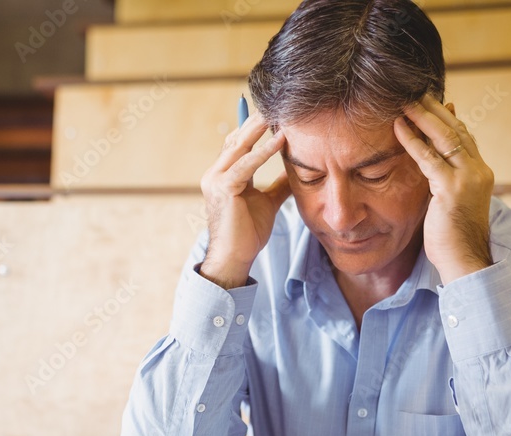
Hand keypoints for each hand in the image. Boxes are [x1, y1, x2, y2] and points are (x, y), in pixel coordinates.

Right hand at [198, 113, 290, 288]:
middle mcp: (215, 173)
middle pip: (236, 139)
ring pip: (239, 146)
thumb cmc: (248, 232)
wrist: (235, 257)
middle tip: (275, 103)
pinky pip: (246, 165)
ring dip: (258, 128)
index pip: (237, 144)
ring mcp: (216, 180)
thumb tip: (295, 169)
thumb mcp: (267, 201)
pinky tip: (279, 141)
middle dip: (256, 121)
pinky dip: (263, 152)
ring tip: (277, 113)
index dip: (253, 128)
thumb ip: (277, 184)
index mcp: (223, 175)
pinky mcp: (223, 189)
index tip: (272, 112)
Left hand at [394, 94, 494, 283]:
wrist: (466, 262)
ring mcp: (468, 179)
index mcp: (480, 173)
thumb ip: (443, 184)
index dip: (447, 118)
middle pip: (456, 130)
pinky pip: (429, 158)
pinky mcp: (452, 189)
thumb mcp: (450, 205)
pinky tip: (398, 128)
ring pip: (445, 137)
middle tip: (415, 91)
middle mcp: (478, 171)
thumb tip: (433, 173)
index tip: (431, 102)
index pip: (464, 137)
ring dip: (423, 117)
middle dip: (435, 109)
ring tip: (404, 101)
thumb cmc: (454, 240)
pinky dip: (412, 141)